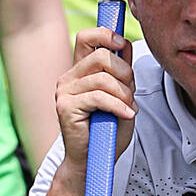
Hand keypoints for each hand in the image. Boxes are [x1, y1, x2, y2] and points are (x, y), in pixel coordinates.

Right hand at [56, 25, 135, 175]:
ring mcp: (65, 92)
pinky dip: (118, 106)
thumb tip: (126, 45)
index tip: (121, 43)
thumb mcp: (121, 96)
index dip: (106, 34)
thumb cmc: (106, 132)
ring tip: (127, 109)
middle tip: (130, 93)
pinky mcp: (66, 107)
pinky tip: (125, 115)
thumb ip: (122, 72)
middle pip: (101, 56)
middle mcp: (69, 78)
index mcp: (79, 71)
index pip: (86, 38)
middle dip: (124, 73)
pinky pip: (100, 97)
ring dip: (124, 94)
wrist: (93, 162)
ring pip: (104, 78)